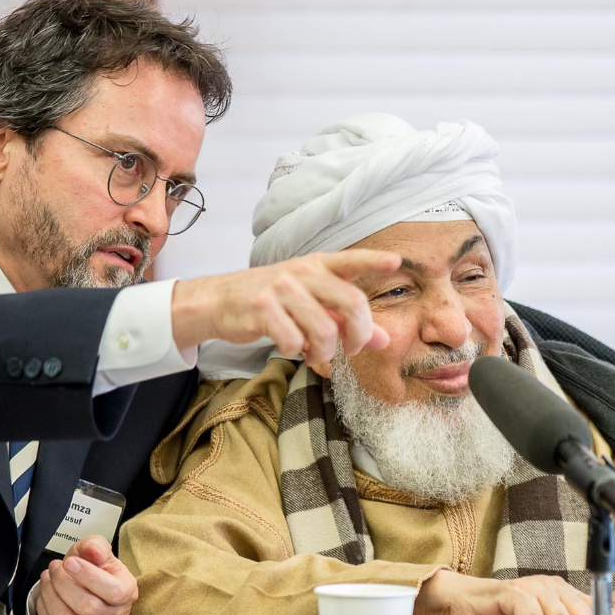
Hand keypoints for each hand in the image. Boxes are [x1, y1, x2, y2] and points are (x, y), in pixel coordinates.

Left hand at [33, 535, 137, 614]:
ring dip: (50, 596)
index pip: (113, 591)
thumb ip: (95, 546)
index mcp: (126, 592)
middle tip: (55, 568)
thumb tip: (93, 551)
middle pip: (87, 607)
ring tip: (48, 579)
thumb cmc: (93, 568)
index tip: (70, 562)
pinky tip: (47, 596)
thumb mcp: (96, 549)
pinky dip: (44, 611)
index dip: (88, 576)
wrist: (85, 587)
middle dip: (63, 584)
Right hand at [170, 250, 400, 365]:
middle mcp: (301, 272)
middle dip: (359, 334)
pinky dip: (294, 352)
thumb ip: (346, 320)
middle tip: (353, 350)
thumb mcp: (309, 304)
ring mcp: (281, 288)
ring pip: (325, 330)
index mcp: (315, 266)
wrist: (218, 301)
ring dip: (324, 352)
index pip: (350, 260)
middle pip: (351, 302)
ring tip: (314, 354)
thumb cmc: (270, 301)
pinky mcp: (262, 307)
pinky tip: (288, 346)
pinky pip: (293, 341)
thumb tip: (384, 339)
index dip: (373, 261)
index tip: (396, 262)